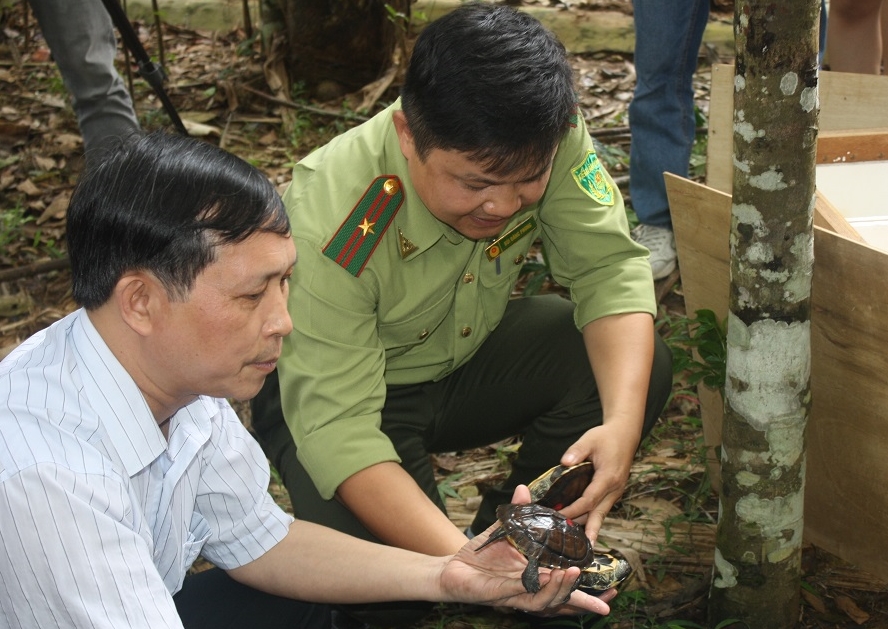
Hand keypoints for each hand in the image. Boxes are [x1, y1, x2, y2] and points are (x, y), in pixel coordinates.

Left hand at [439, 485, 613, 615]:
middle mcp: (528, 591)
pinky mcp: (498, 595)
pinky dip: (533, 587)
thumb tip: (525, 487)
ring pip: (544, 601)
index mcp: (534, 578)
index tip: (612, 592)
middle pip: (561, 601)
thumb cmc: (480, 555)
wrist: (452, 567)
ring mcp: (514, 595)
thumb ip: (518, 512)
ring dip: (561, 589)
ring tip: (572, 574)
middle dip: (582, 600)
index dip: (586, 593)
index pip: (565, 588)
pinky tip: (543, 577)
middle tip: (605, 598)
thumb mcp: (503, 530)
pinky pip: (519, 593)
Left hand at [559, 421, 638, 542]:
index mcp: (608, 478)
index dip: (573, 510)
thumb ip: (577, 451)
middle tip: (573, 548)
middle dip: (585, 530)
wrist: (625, 435)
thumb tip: (564, 462)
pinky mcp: (613, 491)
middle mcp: (614, 489)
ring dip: (589, 527)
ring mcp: (615, 492)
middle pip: (597, 514)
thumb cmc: (606, 437)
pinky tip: (583, 527)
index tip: (557, 516)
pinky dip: (592, 518)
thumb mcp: (590, 439)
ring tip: (577, 545)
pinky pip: (602, 508)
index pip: (588, 500)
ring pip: (601, 513)